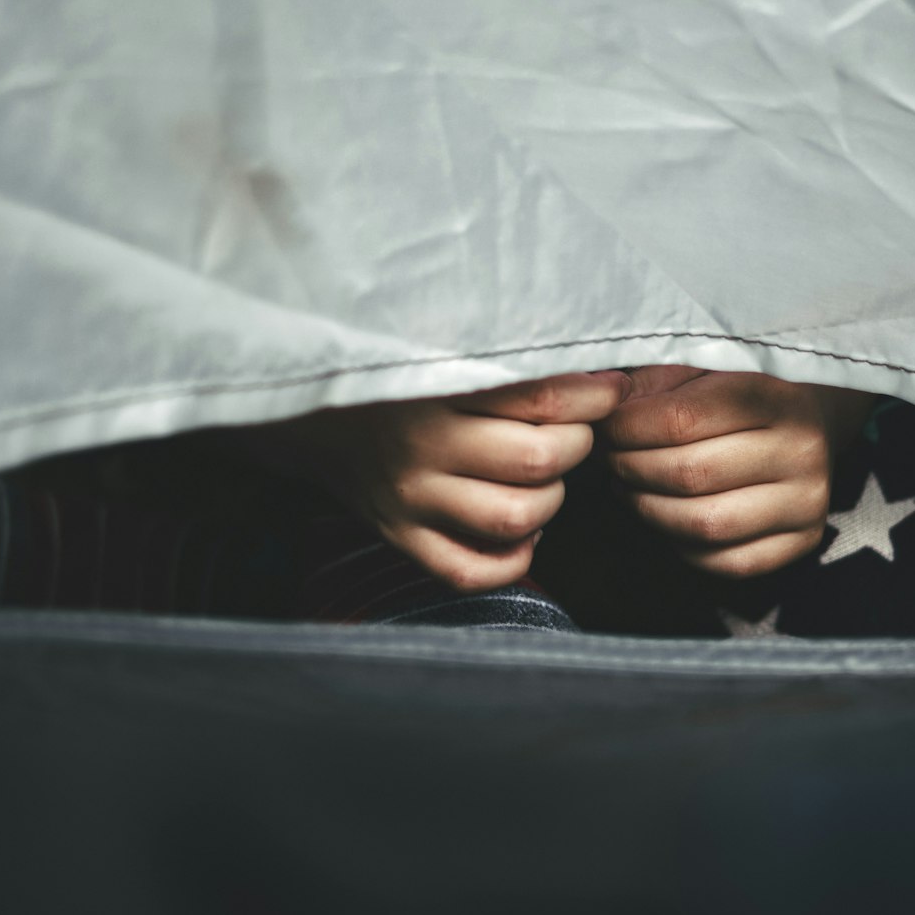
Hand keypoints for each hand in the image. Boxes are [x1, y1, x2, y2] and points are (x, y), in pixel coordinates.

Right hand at [217, 371, 630, 591]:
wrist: (305, 406)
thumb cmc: (390, 367)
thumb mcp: (439, 344)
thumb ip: (503, 351)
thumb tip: (589, 364)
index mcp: (436, 385)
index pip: (540, 398)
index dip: (592, 396)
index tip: (610, 387)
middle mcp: (422, 448)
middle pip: (537, 461)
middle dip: (577, 445)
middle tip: (576, 429)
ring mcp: (409, 500)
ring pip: (514, 518)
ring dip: (552, 499)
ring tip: (547, 474)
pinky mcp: (400, 538)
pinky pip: (470, 571)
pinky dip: (513, 558)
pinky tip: (523, 528)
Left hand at [600, 367, 876, 577]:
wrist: (809, 418)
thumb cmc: (740, 388)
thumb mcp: (701, 365)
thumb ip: (653, 383)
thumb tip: (601, 408)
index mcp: (775, 393)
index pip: (680, 419)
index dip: (626, 427)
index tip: (601, 426)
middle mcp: (800, 449)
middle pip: (688, 474)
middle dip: (629, 467)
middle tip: (605, 456)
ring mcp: (807, 500)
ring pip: (703, 524)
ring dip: (647, 508)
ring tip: (627, 484)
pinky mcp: (805, 540)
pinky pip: (725, 561)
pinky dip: (681, 544)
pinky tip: (665, 515)